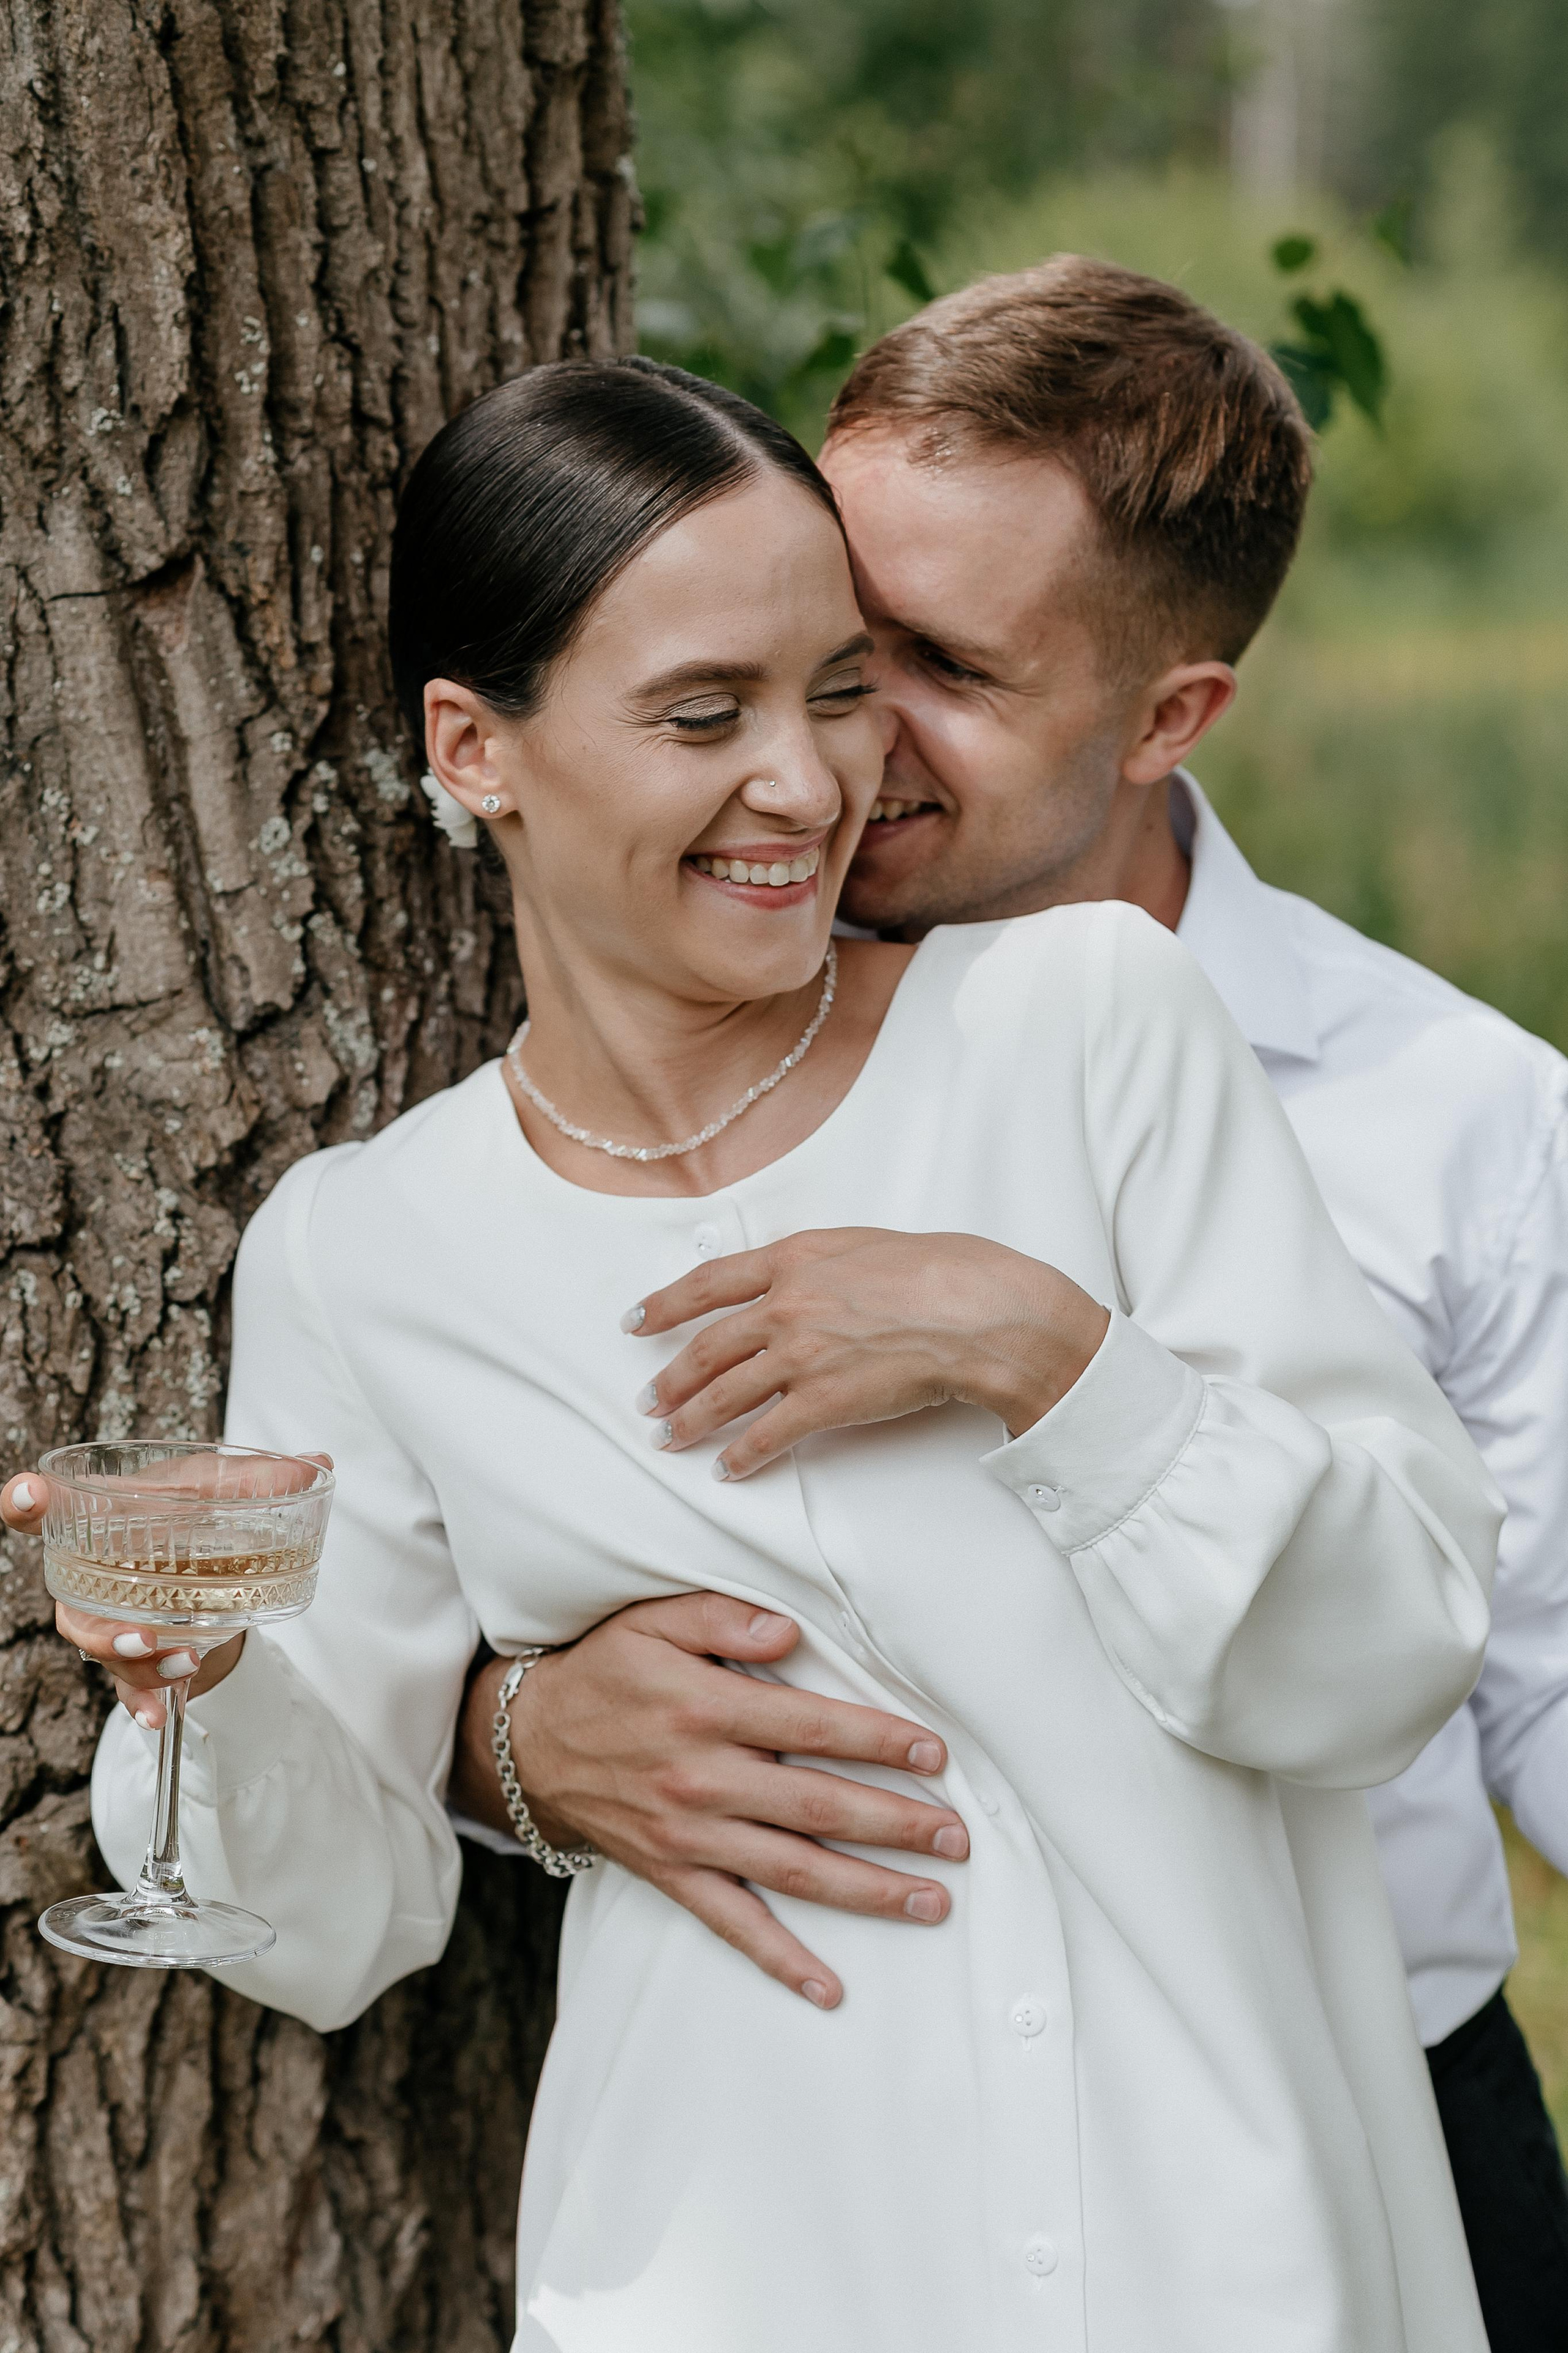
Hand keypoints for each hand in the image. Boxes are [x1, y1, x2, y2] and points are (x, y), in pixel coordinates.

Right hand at [2, 1451, 331, 1731]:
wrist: (217, 1567)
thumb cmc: (205, 1519)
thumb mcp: (231, 1493)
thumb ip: (266, 1480)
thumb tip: (318, 1463)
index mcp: (109, 1519)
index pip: (53, 1509)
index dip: (28, 1502)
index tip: (28, 1495)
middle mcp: (97, 1572)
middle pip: (73, 1604)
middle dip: (98, 1626)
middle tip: (143, 1634)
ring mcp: (111, 1619)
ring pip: (102, 1648)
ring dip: (135, 1663)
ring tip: (180, 1664)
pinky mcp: (136, 1655)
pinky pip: (127, 1685)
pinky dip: (143, 1701)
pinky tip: (160, 1716)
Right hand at [448, 1591, 970, 2008]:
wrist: (527, 1745)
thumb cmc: (605, 1673)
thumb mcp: (650, 1621)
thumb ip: (720, 1616)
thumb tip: (789, 1629)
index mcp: (703, 1708)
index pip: (811, 1727)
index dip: (878, 1741)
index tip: (935, 1754)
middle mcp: (700, 1778)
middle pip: (816, 1806)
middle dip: (895, 1824)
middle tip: (957, 1839)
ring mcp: (687, 1835)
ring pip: (791, 1870)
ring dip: (867, 1891)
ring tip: (932, 1902)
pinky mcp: (671, 1874)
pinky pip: (732, 1925)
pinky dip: (781, 1960)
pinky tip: (830, 1988)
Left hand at [628, 1228, 1108, 1477]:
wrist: (979, 1311)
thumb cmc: (943, 1269)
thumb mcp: (866, 1244)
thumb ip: (820, 1261)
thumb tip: (801, 1273)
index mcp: (794, 1258)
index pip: (708, 1283)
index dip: (664, 1304)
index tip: (637, 1322)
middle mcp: (786, 1304)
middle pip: (707, 1346)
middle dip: (670, 1378)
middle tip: (649, 1401)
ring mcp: (801, 1353)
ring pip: (725, 1393)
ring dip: (692, 1420)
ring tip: (670, 1438)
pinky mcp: (824, 1400)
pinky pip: (768, 1434)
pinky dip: (742, 1455)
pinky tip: (726, 1469)